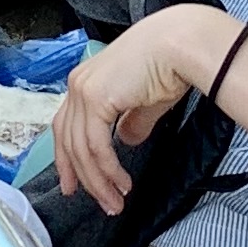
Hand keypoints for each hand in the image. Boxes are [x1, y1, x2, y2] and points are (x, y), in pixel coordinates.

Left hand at [50, 11, 212, 211]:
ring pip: (81, 149)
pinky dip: (108, 169)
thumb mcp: (145, 101)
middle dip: (82, 177)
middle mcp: (78, 84)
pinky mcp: (95, 98)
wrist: (181, 45)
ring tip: (115, 201)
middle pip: (68, 141)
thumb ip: (131, 122)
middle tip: (99, 201)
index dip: (67, 159)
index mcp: (86, 81)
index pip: (66, 126)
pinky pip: (96, 146)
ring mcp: (83, 90)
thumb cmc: (170, 63)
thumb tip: (127, 141)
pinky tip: (122, 183)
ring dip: (98, 181)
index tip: (73, 184)